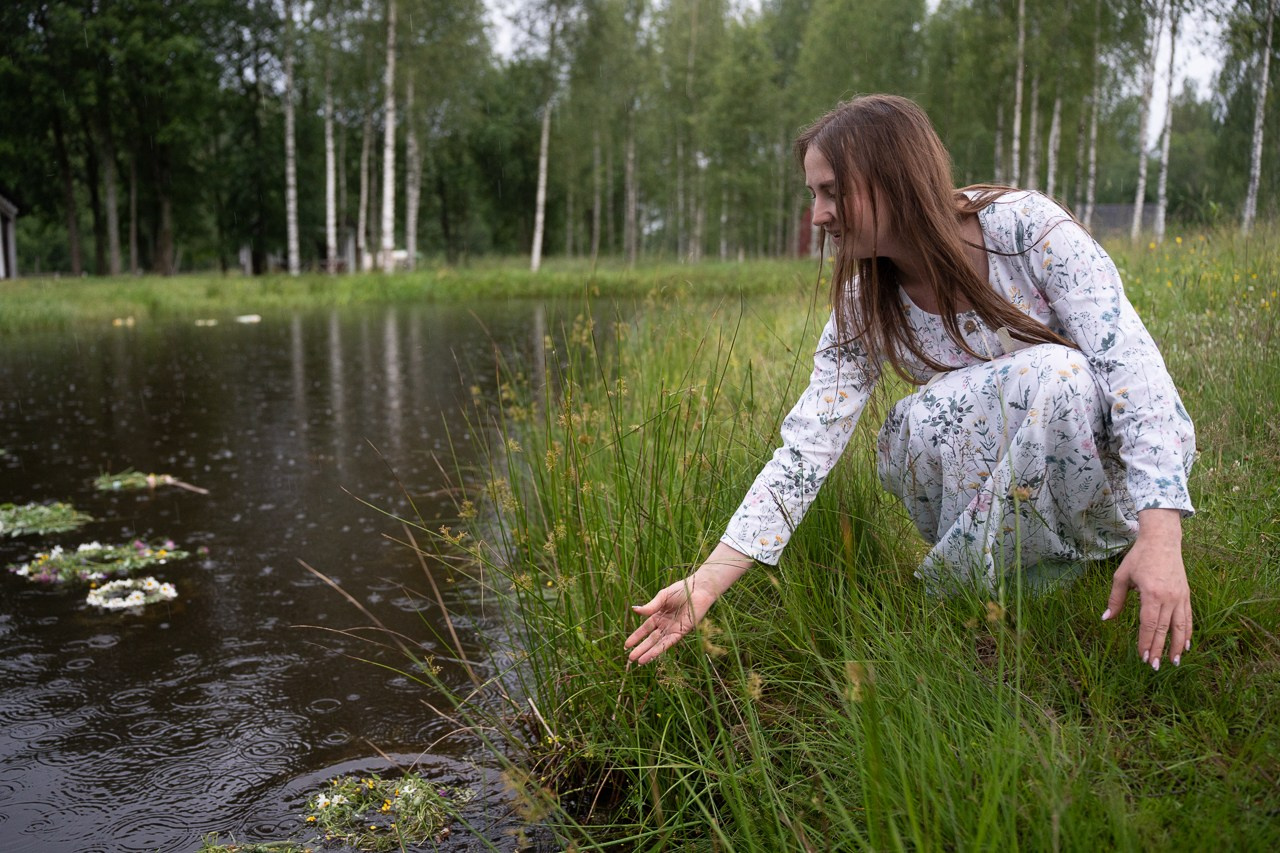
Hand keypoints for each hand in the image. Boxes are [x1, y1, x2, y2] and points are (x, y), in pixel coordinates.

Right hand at [624, 543, 751, 664]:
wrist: (698, 589)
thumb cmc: (682, 589)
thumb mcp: (663, 596)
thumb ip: (650, 606)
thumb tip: (634, 610)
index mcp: (658, 615)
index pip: (645, 629)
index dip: (636, 637)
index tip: (626, 645)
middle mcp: (665, 624)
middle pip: (650, 639)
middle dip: (640, 648)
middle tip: (629, 659)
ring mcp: (673, 629)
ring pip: (658, 643)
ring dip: (648, 652)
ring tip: (638, 662)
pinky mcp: (682, 632)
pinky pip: (668, 643)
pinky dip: (659, 649)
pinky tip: (651, 655)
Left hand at [1102, 508, 1191, 669]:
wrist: (1162, 540)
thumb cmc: (1139, 558)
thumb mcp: (1121, 576)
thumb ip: (1115, 599)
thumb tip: (1106, 619)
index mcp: (1151, 594)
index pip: (1149, 624)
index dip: (1146, 642)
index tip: (1142, 656)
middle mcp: (1169, 597)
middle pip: (1164, 629)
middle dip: (1158, 649)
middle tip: (1153, 666)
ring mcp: (1180, 596)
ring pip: (1180, 626)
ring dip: (1177, 646)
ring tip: (1174, 662)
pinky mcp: (1186, 594)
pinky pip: (1188, 617)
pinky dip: (1187, 632)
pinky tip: (1186, 645)